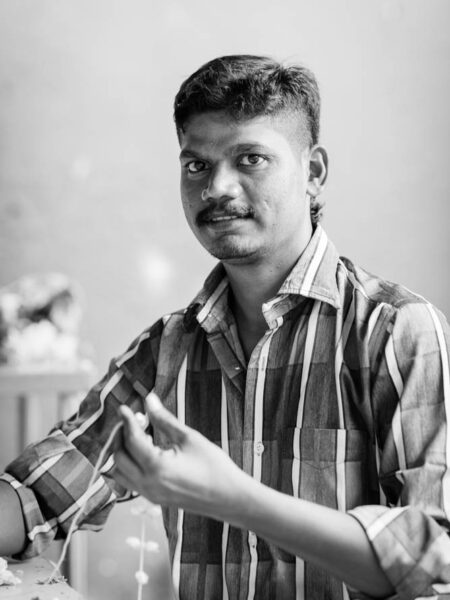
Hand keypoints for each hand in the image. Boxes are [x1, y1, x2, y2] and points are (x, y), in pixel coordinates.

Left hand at [113, 393, 245, 518]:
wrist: (229, 497)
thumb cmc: (214, 467)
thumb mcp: (189, 438)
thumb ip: (164, 419)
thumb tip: (149, 400)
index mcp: (156, 467)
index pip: (131, 440)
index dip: (127, 421)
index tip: (124, 408)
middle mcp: (148, 484)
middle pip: (120, 457)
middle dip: (123, 436)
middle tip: (137, 421)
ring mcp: (150, 494)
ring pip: (120, 473)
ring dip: (124, 453)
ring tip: (140, 436)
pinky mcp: (154, 499)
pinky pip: (130, 482)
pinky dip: (130, 466)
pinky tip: (145, 453)